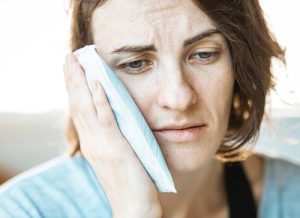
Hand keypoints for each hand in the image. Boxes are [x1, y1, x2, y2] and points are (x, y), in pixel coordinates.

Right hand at [63, 54, 161, 217]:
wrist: (134, 208)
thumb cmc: (128, 183)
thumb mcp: (115, 157)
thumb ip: (111, 139)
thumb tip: (113, 121)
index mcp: (92, 144)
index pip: (79, 111)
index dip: (74, 89)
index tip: (71, 70)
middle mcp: (92, 142)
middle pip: (77, 104)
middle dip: (72, 79)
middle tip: (68, 57)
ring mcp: (102, 145)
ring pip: (86, 107)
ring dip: (81, 82)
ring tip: (76, 61)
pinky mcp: (116, 148)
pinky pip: (106, 119)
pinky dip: (99, 100)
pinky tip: (96, 82)